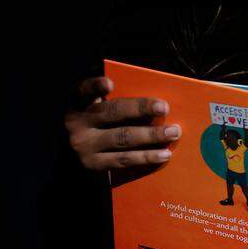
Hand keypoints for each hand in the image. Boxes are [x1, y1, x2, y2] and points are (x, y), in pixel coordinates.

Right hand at [64, 76, 180, 170]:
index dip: (96, 86)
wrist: (74, 153)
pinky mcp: (94, 165)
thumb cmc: (95, 122)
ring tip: (173, 132)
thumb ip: (115, 100)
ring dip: (151, 135)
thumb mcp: (96, 106)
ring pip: (122, 138)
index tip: (110, 84)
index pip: (84, 90)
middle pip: (112, 113)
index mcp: (78, 102)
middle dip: (140, 109)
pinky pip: (125, 159)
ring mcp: (84, 145)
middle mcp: (77, 122)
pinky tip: (164, 154)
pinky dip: (146, 156)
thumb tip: (153, 100)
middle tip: (164, 108)